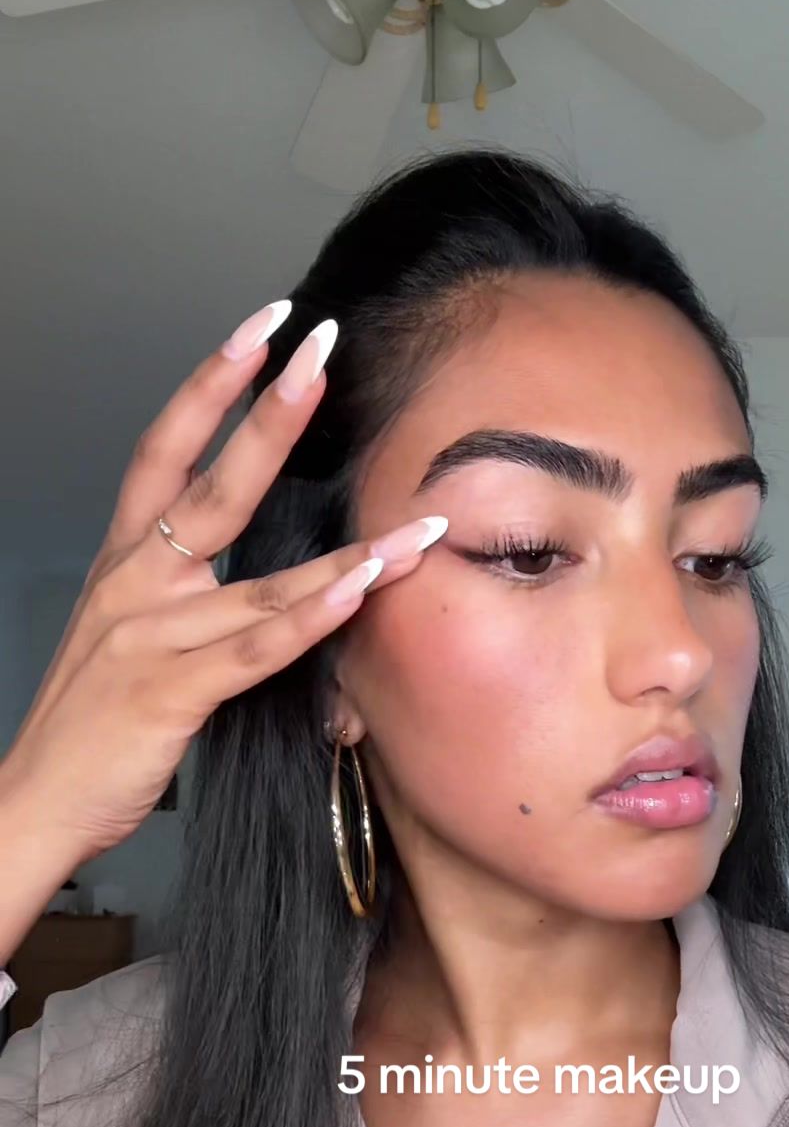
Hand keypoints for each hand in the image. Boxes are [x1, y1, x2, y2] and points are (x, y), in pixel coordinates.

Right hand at [0, 300, 446, 867]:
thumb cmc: (92, 725)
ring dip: (348, 550)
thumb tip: (270, 587)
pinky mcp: (173, 691)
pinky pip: (257, 647)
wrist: (36, 799)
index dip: (211, 383)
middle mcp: (136, 583)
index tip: (260, 327)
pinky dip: (314, 617)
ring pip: (262, 577)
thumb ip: (193, 604)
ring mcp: (153, 634)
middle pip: (211, 482)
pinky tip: (361, 589)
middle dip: (270, 412)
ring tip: (413, 524)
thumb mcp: (133, 641)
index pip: (165, 448)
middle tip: (320, 351)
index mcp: (125, 562)